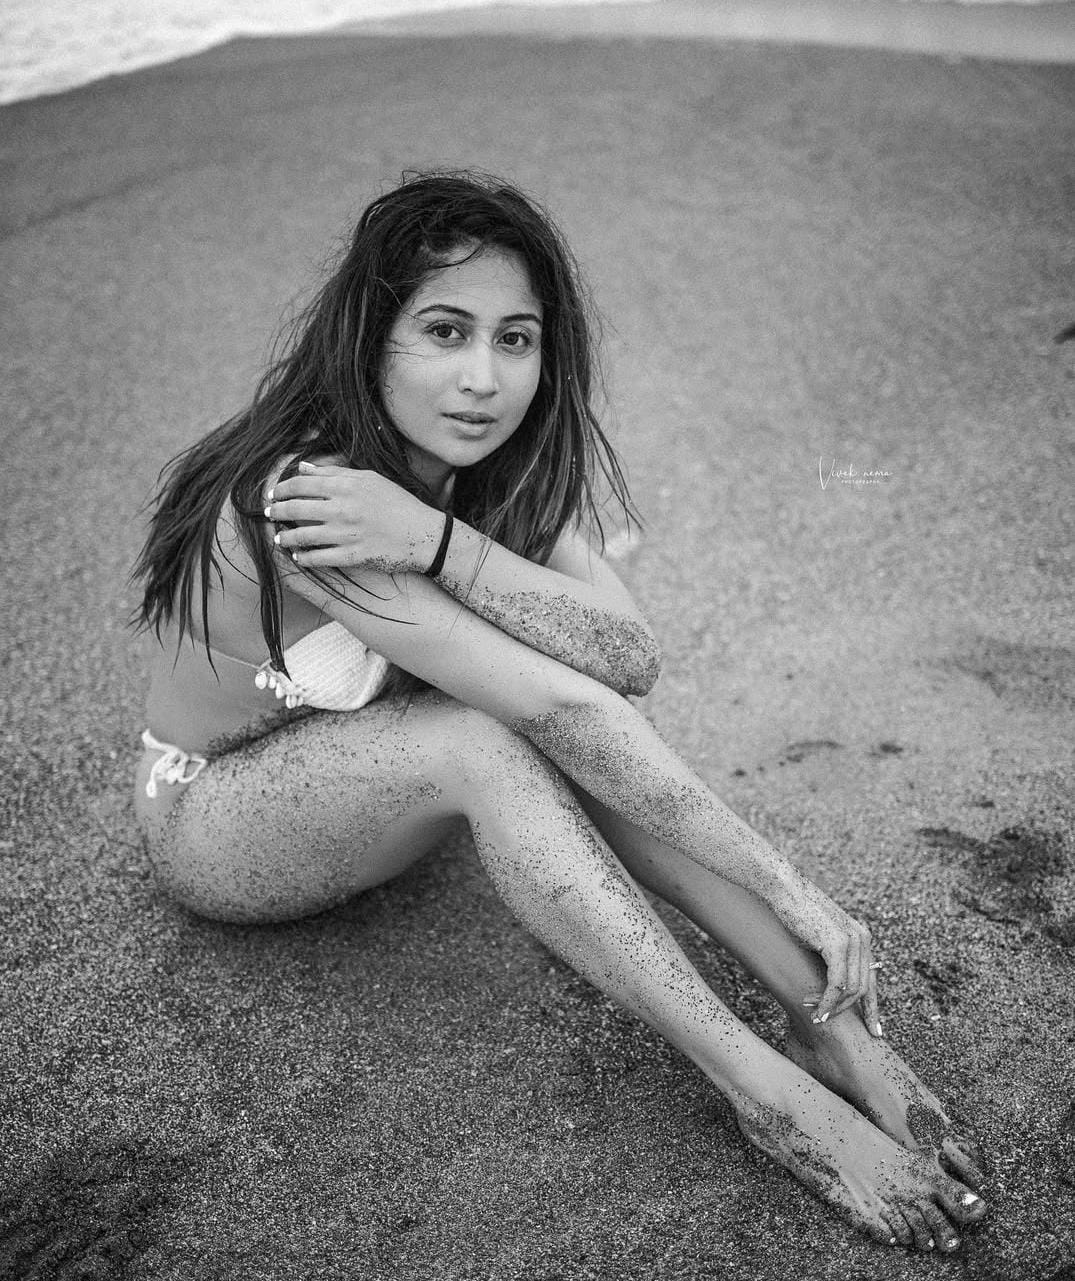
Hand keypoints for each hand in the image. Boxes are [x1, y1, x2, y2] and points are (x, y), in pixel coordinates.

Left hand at [264, 461, 440, 573]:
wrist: (423, 535)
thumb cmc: (398, 504)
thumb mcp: (370, 479)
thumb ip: (335, 473)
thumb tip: (303, 468)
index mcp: (347, 486)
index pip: (301, 484)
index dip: (281, 488)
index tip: (273, 494)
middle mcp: (344, 509)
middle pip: (296, 508)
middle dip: (276, 512)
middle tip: (268, 514)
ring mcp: (347, 534)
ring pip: (303, 536)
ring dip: (285, 537)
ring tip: (279, 538)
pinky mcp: (353, 556)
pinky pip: (319, 559)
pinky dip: (303, 558)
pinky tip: (297, 556)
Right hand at [772, 875, 881, 1035]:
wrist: (783, 888)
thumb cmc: (795, 910)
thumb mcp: (820, 935)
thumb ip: (832, 955)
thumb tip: (832, 984)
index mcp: (861, 936)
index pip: (872, 978)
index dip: (873, 1007)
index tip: (874, 1030)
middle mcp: (862, 938)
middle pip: (864, 988)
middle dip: (850, 1012)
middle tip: (828, 1022)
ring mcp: (851, 941)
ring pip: (851, 989)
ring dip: (833, 1007)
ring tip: (816, 1015)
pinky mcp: (836, 944)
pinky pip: (837, 984)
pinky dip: (826, 1001)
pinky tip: (816, 1009)